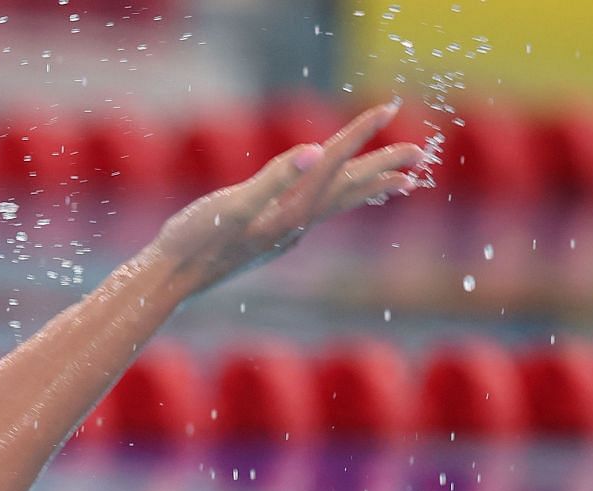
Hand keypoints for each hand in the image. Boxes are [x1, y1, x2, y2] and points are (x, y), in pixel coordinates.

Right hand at [147, 99, 425, 297]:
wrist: (169, 281)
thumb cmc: (192, 241)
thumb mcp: (231, 205)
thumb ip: (273, 179)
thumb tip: (312, 153)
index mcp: (290, 210)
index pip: (333, 162)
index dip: (360, 132)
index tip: (390, 107)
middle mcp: (295, 223)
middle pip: (348, 188)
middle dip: (384, 167)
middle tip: (423, 154)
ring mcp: (285, 233)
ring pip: (337, 204)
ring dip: (369, 189)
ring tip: (403, 184)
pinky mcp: (270, 237)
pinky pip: (318, 213)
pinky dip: (340, 202)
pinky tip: (335, 203)